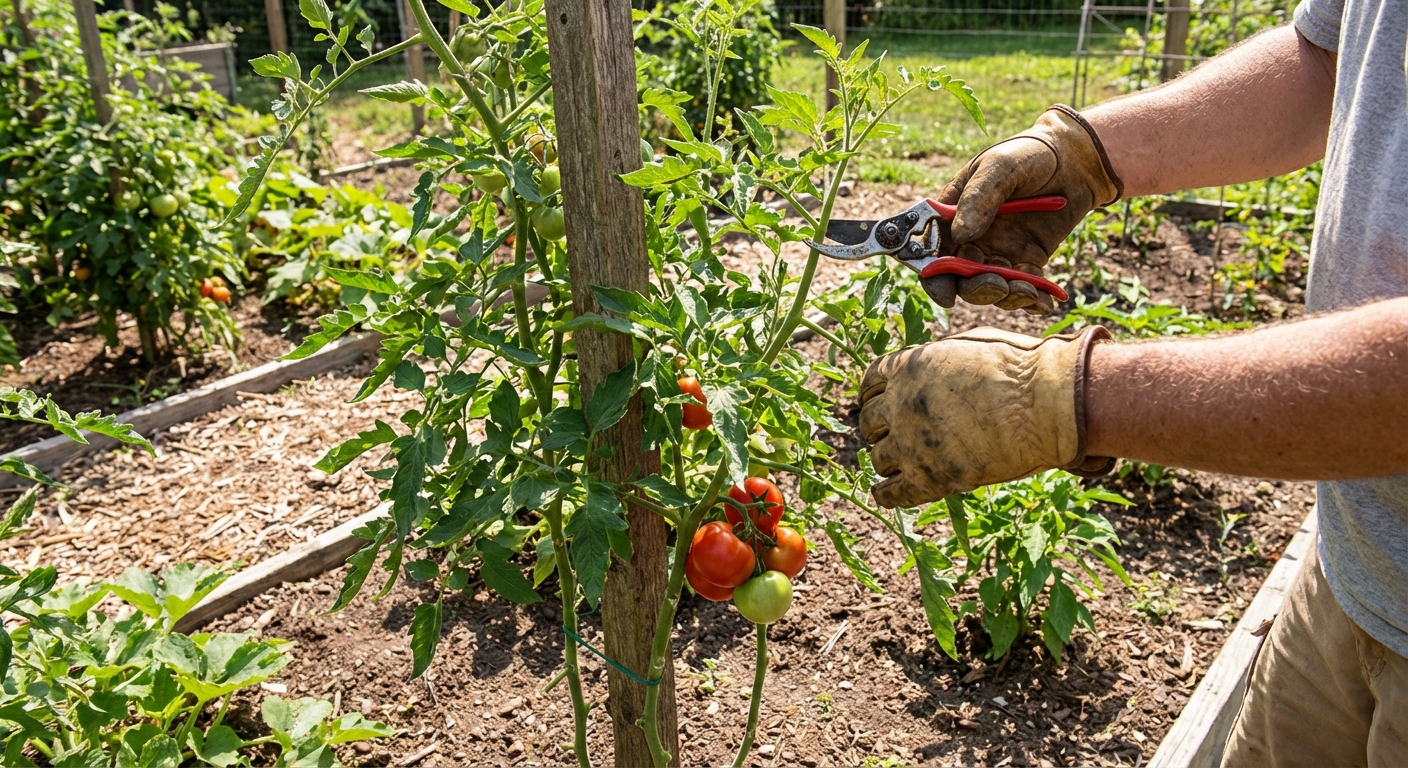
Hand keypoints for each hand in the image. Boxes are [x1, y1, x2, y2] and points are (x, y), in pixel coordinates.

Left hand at [858, 326, 1113, 508]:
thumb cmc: (1020, 369)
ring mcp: (911, 443)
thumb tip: (933, 368)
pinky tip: (887, 493)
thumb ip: (939, 360)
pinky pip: (891, 493)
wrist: (1048, 405)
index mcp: (908, 367)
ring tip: (900, 464)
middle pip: (869, 422)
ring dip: (888, 460)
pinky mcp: (930, 478)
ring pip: (877, 459)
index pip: (870, 382)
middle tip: (894, 434)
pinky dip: (886, 494)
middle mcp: (899, 404)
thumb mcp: (969, 346)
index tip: (879, 402)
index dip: (874, 394)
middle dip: (880, 428)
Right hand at [923, 106, 1122, 314]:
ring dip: (1006, 296)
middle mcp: (971, 238)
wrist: (1076, 159)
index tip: (947, 294)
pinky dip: (1032, 301)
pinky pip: (1024, 288)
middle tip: (999, 285)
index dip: (934, 276)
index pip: (932, 251)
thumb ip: (978, 199)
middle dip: (976, 288)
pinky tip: (1044, 302)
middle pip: (960, 278)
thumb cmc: (1028, 153)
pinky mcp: (1028, 261)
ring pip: (991, 288)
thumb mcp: (1000, 167)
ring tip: (1028, 291)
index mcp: (952, 215)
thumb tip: (961, 237)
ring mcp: (999, 252)